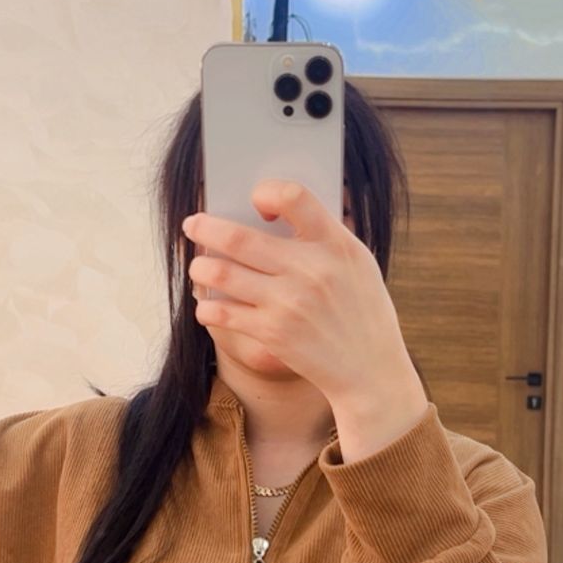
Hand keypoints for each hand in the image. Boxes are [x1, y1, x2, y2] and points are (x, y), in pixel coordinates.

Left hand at [183, 179, 421, 407]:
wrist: (370, 370)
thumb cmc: (361, 311)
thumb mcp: (358, 264)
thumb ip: (323, 237)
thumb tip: (271, 215)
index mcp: (335, 245)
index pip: (294, 197)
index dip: (267, 192)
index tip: (255, 200)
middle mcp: (311, 271)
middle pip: (238, 237)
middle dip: (205, 227)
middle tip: (192, 225)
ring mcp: (289, 303)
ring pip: (221, 272)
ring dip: (200, 267)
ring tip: (199, 266)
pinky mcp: (273, 333)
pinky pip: (222, 311)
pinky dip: (206, 305)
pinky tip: (206, 304)